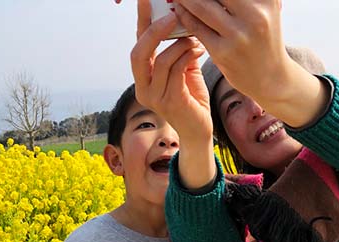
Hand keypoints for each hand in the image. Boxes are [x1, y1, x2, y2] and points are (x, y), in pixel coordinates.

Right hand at [131, 0, 211, 143]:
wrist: (199, 131)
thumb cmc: (192, 100)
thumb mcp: (184, 71)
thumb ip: (179, 51)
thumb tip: (182, 23)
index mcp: (143, 79)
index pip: (138, 46)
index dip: (142, 23)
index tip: (147, 1)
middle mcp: (143, 89)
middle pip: (139, 53)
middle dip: (154, 31)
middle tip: (172, 15)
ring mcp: (154, 98)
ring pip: (161, 60)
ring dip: (179, 44)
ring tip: (194, 37)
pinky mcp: (170, 102)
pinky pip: (176, 71)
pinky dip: (188, 57)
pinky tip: (198, 51)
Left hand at [173, 0, 327, 126]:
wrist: (272, 77)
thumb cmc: (263, 38)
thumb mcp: (264, 10)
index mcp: (267, 0)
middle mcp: (255, 15)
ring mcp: (238, 35)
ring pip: (201, 6)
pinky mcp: (223, 52)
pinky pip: (196, 27)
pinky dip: (184, 15)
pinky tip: (180, 9)